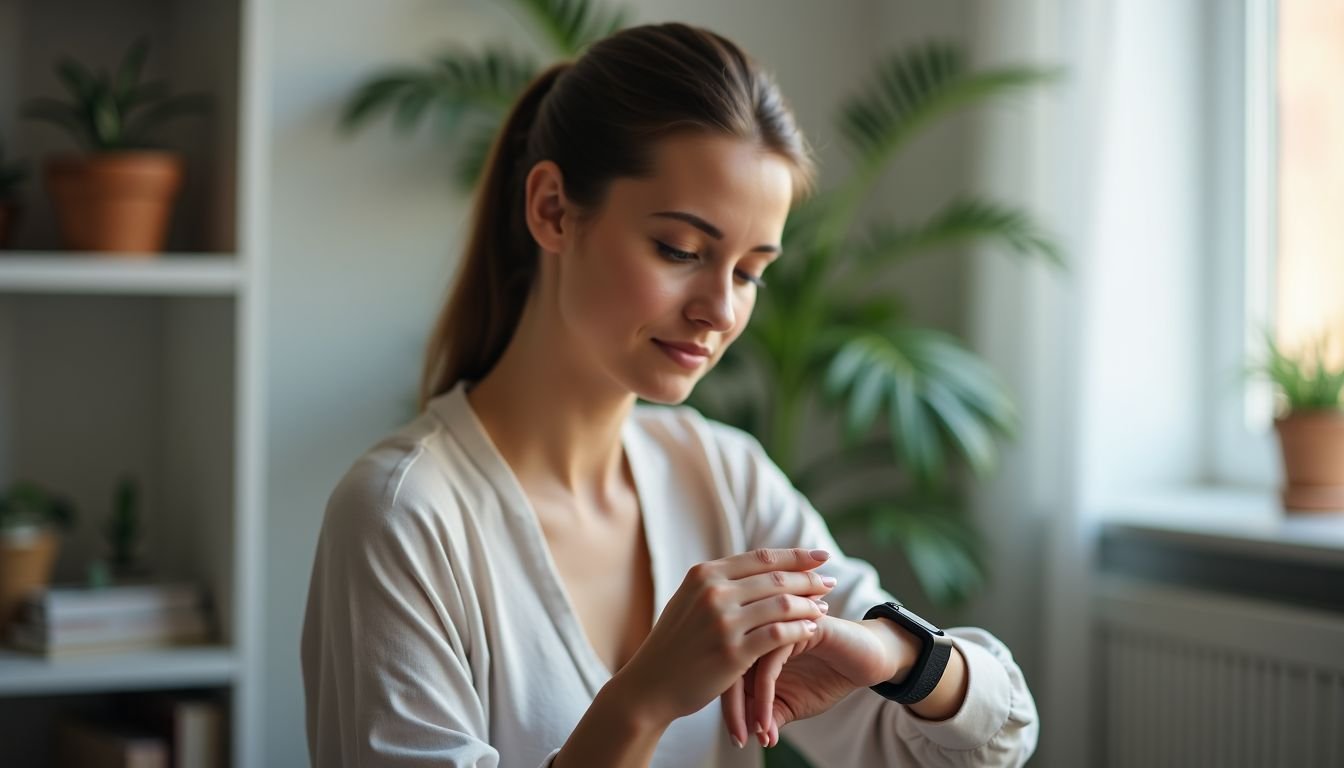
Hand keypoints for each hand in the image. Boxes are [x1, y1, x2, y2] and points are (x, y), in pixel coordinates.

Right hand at [608, 548, 835, 728]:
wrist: (650, 685)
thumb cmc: (673, 646)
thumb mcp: (688, 602)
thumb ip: (717, 584)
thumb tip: (752, 569)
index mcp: (704, 574)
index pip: (761, 557)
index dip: (795, 555)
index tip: (820, 556)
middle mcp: (713, 592)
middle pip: (776, 578)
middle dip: (809, 578)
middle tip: (830, 582)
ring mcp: (722, 621)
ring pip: (782, 604)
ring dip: (809, 605)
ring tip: (824, 608)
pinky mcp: (732, 652)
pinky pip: (779, 635)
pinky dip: (801, 630)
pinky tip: (813, 631)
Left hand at [721, 615, 912, 746]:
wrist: (866, 662)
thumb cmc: (826, 677)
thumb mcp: (792, 703)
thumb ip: (769, 716)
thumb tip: (755, 740)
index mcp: (751, 642)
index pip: (724, 671)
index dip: (727, 708)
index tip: (736, 739)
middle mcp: (759, 630)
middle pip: (729, 665)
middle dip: (732, 707)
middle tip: (739, 737)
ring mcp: (775, 624)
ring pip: (746, 663)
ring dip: (749, 704)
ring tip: (755, 731)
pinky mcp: (795, 625)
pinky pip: (770, 659)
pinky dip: (766, 692)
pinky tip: (769, 716)